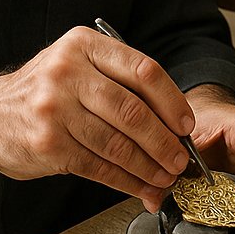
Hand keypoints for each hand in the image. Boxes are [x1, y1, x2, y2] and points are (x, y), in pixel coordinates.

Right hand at [0, 27, 191, 209]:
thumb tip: (174, 121)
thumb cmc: (48, 90)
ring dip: (148, 166)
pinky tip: (141, 186)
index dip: (172, 101)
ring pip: (118, 144)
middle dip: (164, 141)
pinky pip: (99, 166)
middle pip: (133, 111)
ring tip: (165, 176)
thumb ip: (122, 82)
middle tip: (180, 158)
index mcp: (85, 46)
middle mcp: (68, 73)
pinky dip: (126, 181)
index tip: (186, 124)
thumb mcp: (81, 67)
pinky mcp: (48, 144)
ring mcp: (55, 109)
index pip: (143, 71)